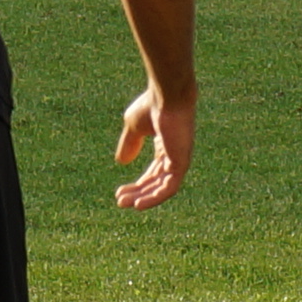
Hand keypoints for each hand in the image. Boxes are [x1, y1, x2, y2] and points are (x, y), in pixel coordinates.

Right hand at [112, 82, 191, 208]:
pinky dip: (155, 198)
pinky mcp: (181, 163)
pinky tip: (139, 204)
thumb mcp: (133, 127)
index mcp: (166, 147)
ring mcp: (180, 160)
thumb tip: (122, 162)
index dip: (138, 184)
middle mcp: (175, 155)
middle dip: (139, 192)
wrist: (165, 96)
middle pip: (156, 182)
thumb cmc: (151, 106)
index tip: (119, 193)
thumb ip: (129, 144)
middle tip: (120, 201)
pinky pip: (169, 187)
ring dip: (145, 197)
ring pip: (163, 187)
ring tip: (127, 204)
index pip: (153, 173)